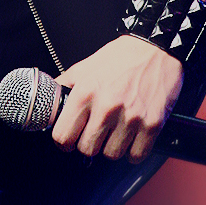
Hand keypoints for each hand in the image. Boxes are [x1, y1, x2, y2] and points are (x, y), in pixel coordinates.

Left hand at [52, 35, 183, 162]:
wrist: (155, 48)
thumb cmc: (120, 57)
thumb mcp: (84, 66)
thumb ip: (65, 86)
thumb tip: (49, 102)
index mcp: (85, 92)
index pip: (63, 135)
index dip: (64, 141)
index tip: (69, 140)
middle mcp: (106, 107)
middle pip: (87, 150)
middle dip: (88, 144)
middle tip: (94, 133)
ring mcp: (131, 118)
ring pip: (112, 155)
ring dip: (111, 147)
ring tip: (115, 131)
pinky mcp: (152, 125)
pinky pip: (136, 156)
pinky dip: (133, 150)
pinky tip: (131, 136)